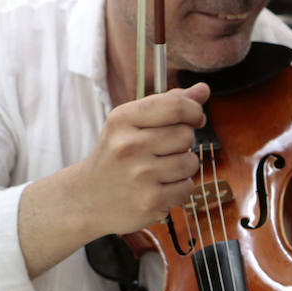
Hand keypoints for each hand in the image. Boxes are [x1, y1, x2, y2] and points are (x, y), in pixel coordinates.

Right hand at [70, 82, 208, 235]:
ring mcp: (140, 175)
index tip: (194, 118)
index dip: (193, 111)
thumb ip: (168, 104)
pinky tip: (159, 188)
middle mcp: (129, 145)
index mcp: (122, 119)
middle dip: (182, 142)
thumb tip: (203, 89)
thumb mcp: (131, 124)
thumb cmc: (116, 156)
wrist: (87, 199)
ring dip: (183, 167)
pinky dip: (179, 188)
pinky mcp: (151, 201)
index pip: (175, 105)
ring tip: (160, 171)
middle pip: (186, 134)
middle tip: (162, 151)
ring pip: (191, 162)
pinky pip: (188, 187)